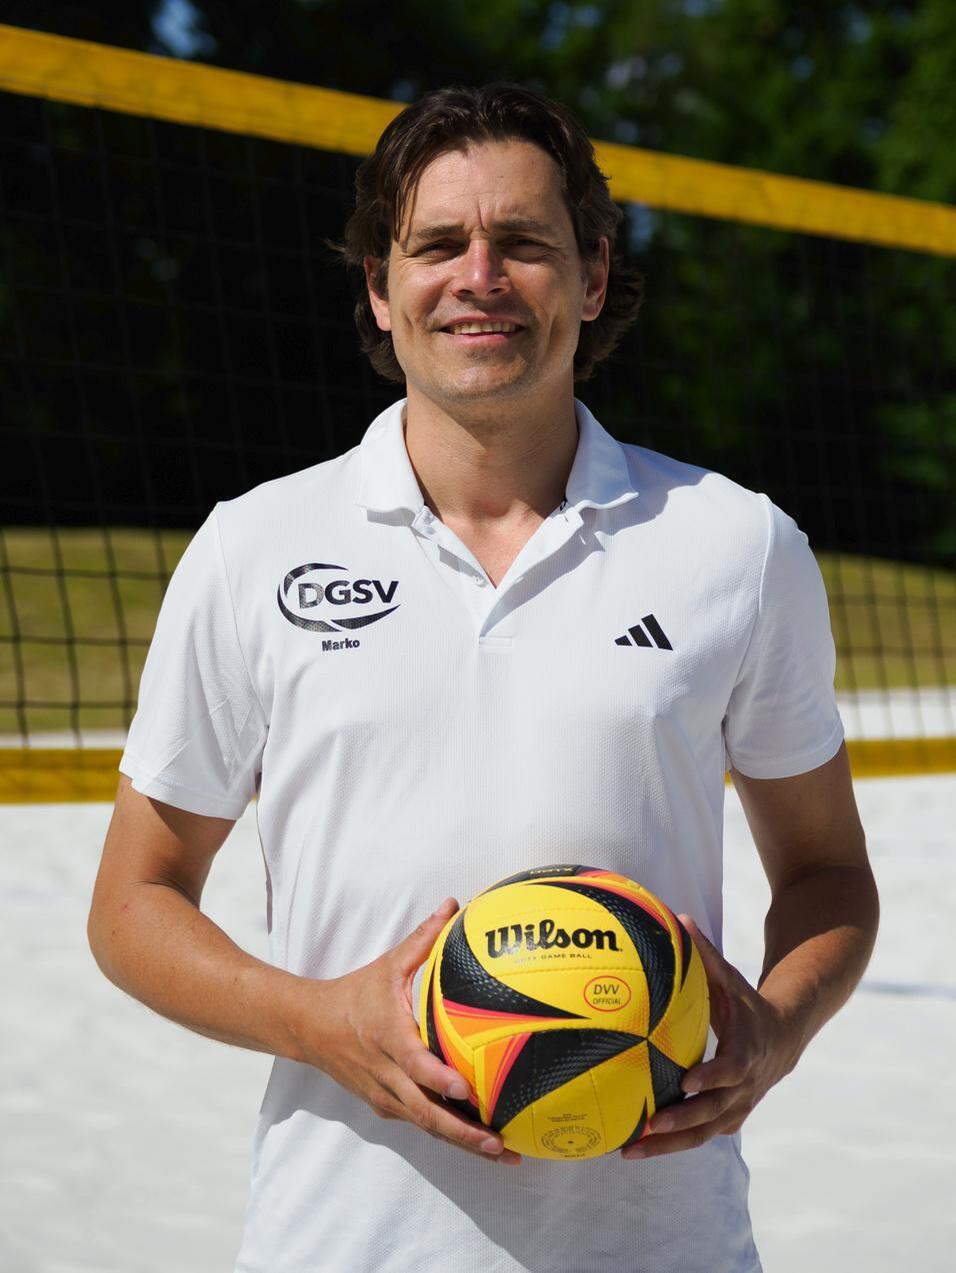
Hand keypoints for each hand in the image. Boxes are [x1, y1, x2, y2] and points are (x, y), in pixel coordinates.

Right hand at [297, 898, 520, 1164]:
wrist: (310, 1028)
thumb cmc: (356, 993)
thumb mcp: (388, 964)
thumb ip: (423, 938)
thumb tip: (453, 904)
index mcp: (387, 1037)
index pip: (414, 1064)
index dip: (438, 1079)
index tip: (466, 1089)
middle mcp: (386, 1073)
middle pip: (426, 1112)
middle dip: (464, 1133)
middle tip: (501, 1144)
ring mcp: (384, 1095)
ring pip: (427, 1126)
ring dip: (463, 1143)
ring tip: (504, 1154)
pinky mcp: (385, 1107)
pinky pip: (421, 1124)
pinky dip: (450, 1136)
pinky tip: (483, 1145)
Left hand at [622, 914, 797, 1160]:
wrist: (783, 1038)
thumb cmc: (747, 1004)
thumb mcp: (731, 979)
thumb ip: (706, 954)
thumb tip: (680, 916)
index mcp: (745, 1052)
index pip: (731, 1069)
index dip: (712, 1077)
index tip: (687, 1081)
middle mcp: (743, 1086)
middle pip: (713, 1112)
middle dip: (680, 1123)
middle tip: (646, 1126)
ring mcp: (737, 1106)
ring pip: (703, 1133)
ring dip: (668, 1145)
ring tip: (629, 1151)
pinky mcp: (728, 1119)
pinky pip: (700, 1136)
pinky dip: (672, 1145)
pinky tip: (636, 1147)